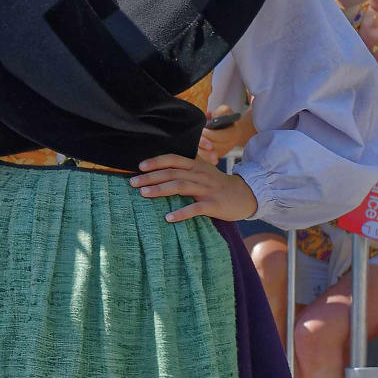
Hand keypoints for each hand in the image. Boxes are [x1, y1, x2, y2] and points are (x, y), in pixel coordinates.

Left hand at [134, 152, 257, 223]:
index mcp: (196, 166)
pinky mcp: (214, 205)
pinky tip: (168, 218)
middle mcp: (200, 175)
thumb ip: (185, 168)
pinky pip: (196, 208)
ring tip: (144, 194)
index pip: (173, 159)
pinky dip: (181, 213)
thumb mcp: (203, 171)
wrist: (245, 195)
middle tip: (132, 182)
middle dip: (150, 177)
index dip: (156, 161)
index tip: (139, 166)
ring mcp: (207, 189)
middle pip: (172, 173)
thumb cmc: (217, 184)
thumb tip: (160, 168)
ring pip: (180, 186)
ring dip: (160, 190)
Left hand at [197, 106, 245, 162]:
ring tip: (197, 140)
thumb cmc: (228, 119)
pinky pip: (209, 158)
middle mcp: (230, 144)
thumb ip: (218, 112)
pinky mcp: (220, 155)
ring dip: (201, 148)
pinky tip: (199, 148)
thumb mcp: (225, 111)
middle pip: (214, 146)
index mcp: (233, 132)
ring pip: (210, 154)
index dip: (209, 134)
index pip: (219, 136)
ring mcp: (225, 151)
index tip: (202, 129)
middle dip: (203, 141)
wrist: (235, 129)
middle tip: (197, 135)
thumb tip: (208, 115)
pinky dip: (203, 154)